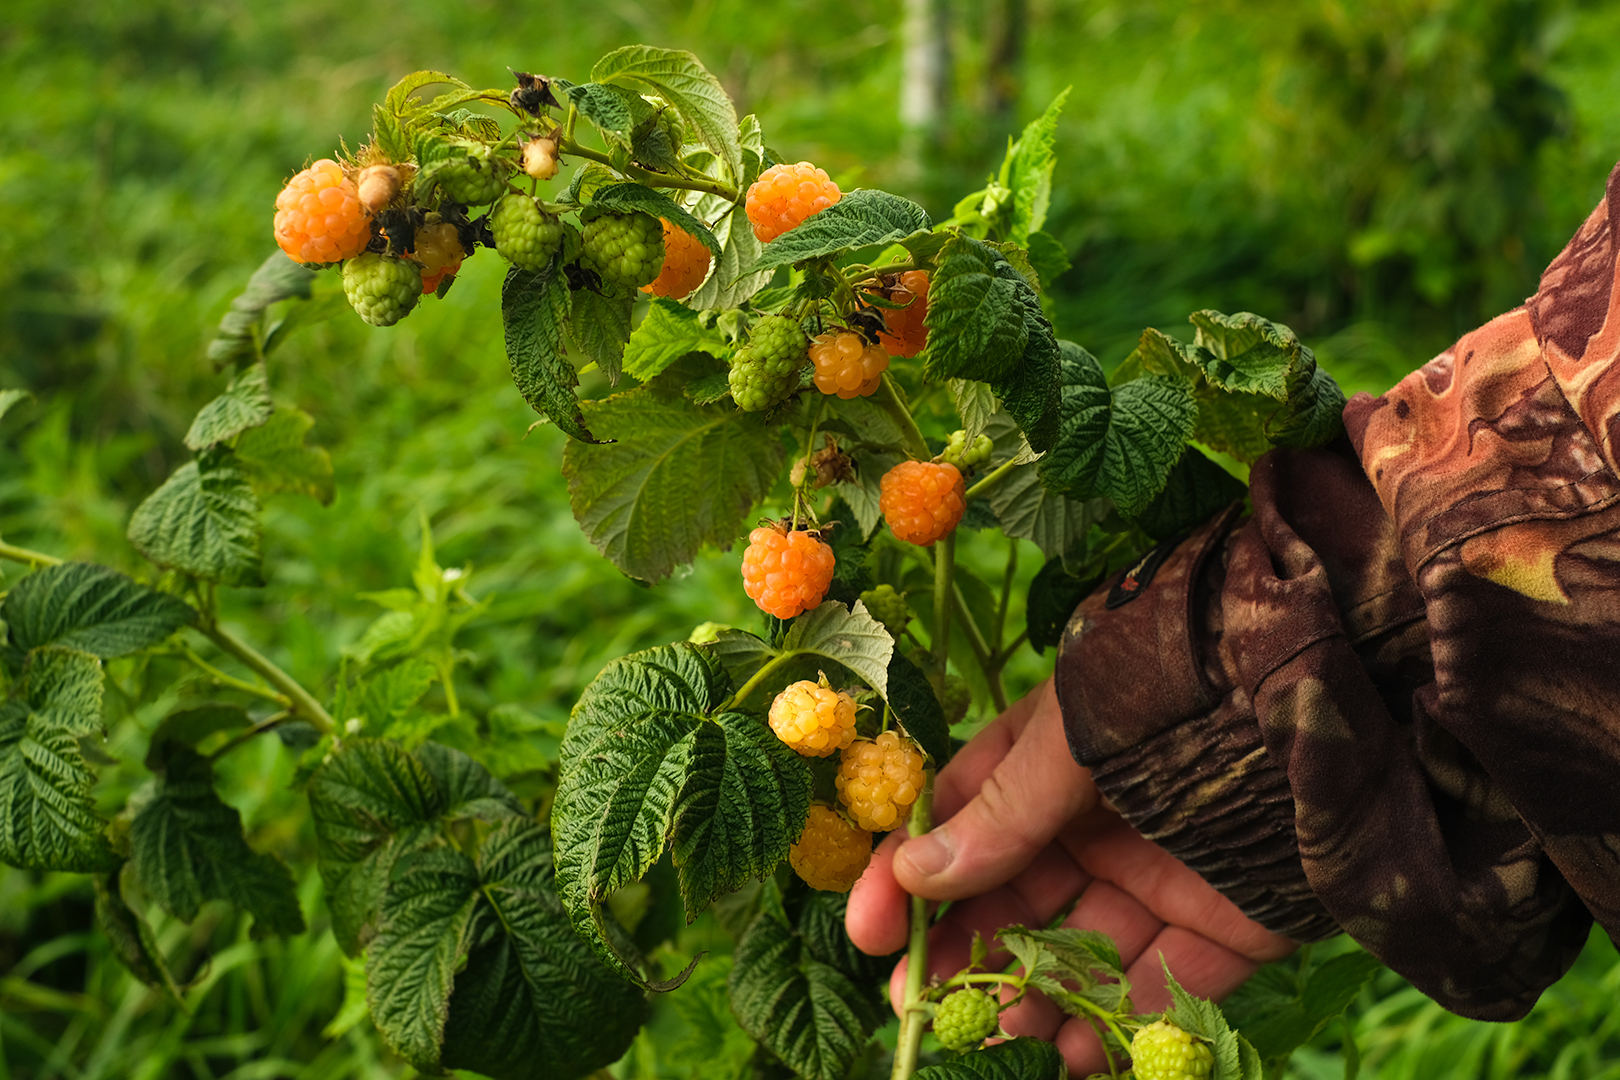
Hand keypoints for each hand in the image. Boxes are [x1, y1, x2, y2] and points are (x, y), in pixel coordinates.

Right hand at [845, 679, 1295, 1074]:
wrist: (1329, 691)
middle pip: (1009, 904)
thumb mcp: (1077, 737)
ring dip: (1034, 1001)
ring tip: (1002, 1041)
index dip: (906, 879)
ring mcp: (1158, 875)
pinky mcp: (1228, 923)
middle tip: (926, 1013)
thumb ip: (1003, 809)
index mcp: (1044, 763)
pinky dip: (1118, 1025)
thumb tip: (915, 874)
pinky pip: (1163, 987)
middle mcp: (1092, 824)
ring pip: (1078, 955)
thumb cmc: (1183, 686)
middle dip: (965, 957)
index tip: (869, 934)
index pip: (956, 827)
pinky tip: (1076, 1055)